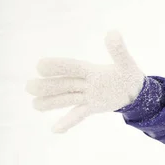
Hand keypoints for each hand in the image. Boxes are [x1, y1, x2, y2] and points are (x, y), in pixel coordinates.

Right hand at [26, 31, 144, 132]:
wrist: (135, 91)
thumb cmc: (128, 75)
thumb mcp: (126, 64)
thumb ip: (119, 51)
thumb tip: (113, 33)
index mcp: (92, 70)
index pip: (73, 67)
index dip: (59, 66)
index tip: (40, 65)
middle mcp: (86, 83)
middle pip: (64, 84)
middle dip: (48, 86)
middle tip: (29, 87)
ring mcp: (87, 96)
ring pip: (66, 99)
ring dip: (51, 102)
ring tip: (35, 105)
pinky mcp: (91, 107)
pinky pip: (77, 115)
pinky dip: (68, 122)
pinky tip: (55, 130)